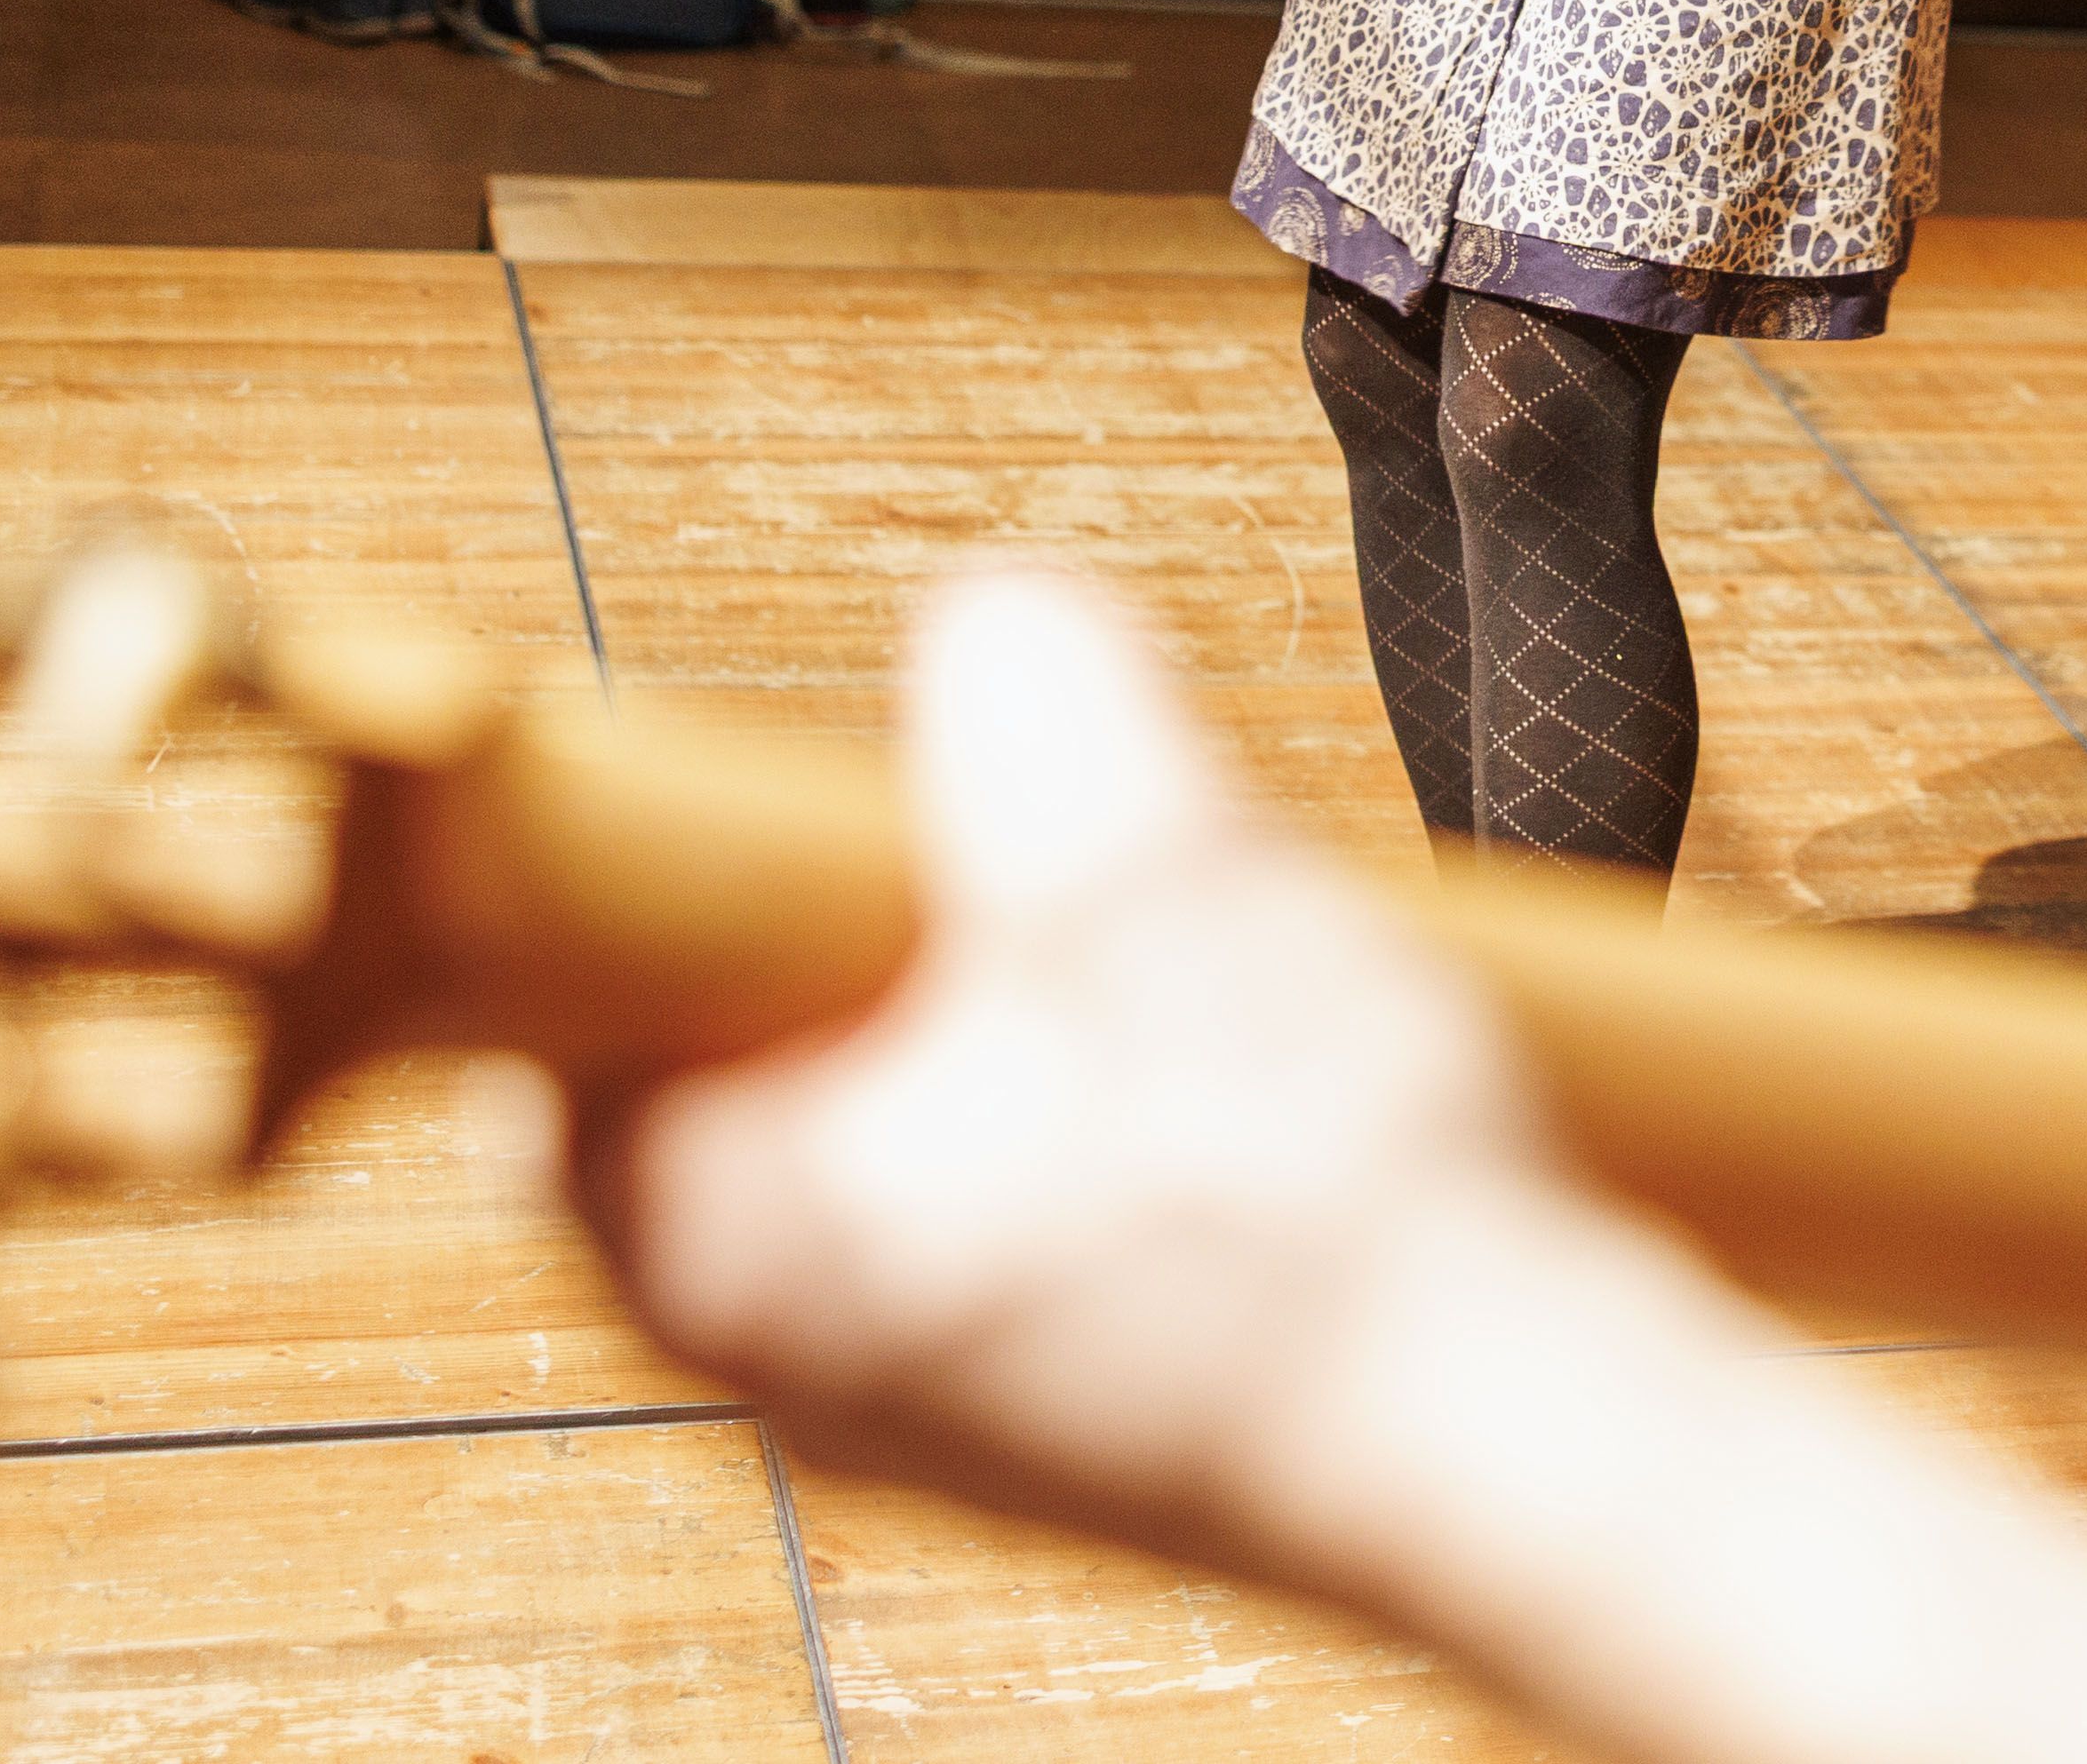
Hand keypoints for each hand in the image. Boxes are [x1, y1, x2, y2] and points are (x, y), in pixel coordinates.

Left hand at [580, 577, 1627, 1595]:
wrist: (1524, 1456)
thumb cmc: (1321, 1213)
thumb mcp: (1159, 865)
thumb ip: (1037, 697)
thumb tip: (993, 629)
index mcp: (721, 1242)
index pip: (562, 1019)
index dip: (666, 873)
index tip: (776, 793)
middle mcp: (783, 1359)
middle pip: (742, 1064)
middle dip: (873, 935)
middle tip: (1016, 857)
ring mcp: (923, 1411)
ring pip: (887, 1138)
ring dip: (999, 1027)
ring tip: (1167, 971)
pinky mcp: (1057, 1424)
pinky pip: (1000, 1220)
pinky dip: (1076, 1127)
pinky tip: (1229, 1087)